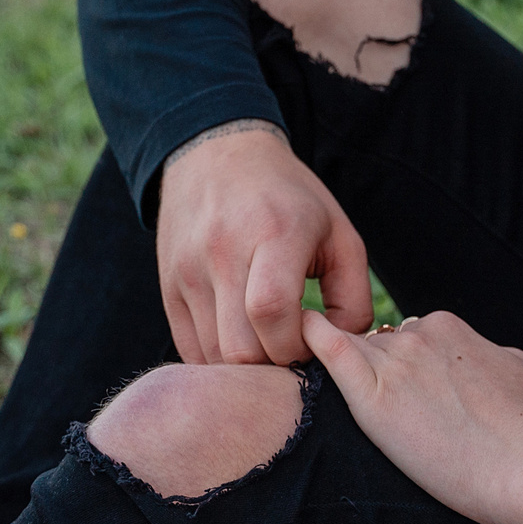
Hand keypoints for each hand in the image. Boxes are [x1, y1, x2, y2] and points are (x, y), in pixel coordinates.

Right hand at [155, 123, 372, 365]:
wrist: (217, 157)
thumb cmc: (290, 200)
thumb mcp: (339, 232)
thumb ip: (354, 296)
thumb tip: (341, 349)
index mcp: (273, 232)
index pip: (272, 311)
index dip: (296, 345)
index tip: (311, 341)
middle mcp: (222, 252)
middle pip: (239, 347)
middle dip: (272, 363)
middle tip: (291, 348)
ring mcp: (188, 271)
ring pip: (213, 355)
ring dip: (246, 366)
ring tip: (268, 343)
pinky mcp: (168, 287)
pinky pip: (189, 349)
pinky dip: (218, 360)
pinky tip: (242, 340)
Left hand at [303, 308, 522, 523]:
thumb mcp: (515, 370)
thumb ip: (487, 357)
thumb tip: (482, 359)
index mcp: (450, 328)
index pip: (407, 338)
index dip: (404, 369)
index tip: (410, 399)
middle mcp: (419, 334)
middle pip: (378, 346)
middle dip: (381, 375)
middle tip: (398, 420)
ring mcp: (394, 361)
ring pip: (356, 356)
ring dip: (357, 380)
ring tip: (368, 419)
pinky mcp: (372, 395)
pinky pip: (330, 353)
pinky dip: (311, 340)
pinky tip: (296, 337)